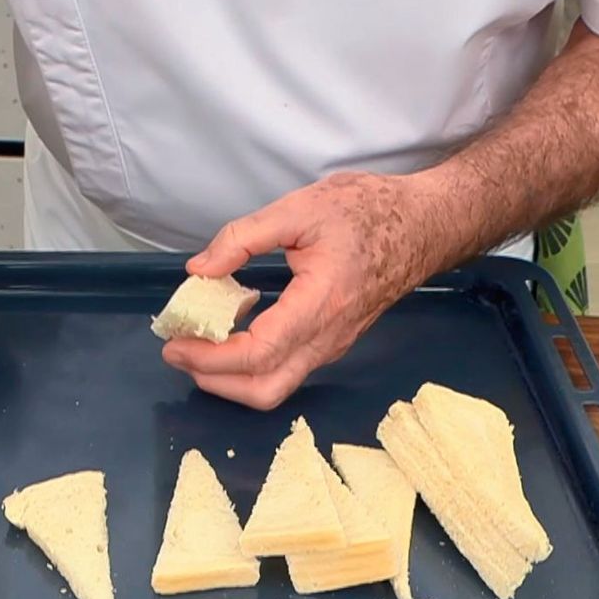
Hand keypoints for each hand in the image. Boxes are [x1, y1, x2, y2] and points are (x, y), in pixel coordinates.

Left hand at [162, 171, 448, 409]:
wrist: (422, 225)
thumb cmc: (368, 212)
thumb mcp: (300, 208)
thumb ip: (244, 237)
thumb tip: (199, 270)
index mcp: (320, 306)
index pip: (258, 353)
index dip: (210, 357)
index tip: (175, 343)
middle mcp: (327, 338)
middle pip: (265, 390)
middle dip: (214, 380)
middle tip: (178, 351)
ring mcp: (331, 345)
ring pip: (276, 386)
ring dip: (229, 376)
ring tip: (197, 343)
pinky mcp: (330, 342)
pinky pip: (286, 369)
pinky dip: (249, 363)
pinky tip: (230, 329)